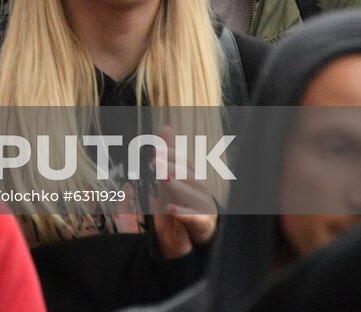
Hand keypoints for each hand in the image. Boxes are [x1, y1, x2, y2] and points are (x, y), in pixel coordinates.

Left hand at [149, 128, 217, 259]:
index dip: (172, 155)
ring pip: (192, 194)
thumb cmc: (183, 200)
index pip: (184, 162)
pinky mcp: (204, 224)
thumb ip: (169, 154)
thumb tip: (165, 126)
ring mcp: (204, 206)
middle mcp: (201, 189)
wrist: (194, 234)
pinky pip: (195, 218)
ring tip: (162, 178)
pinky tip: (171, 209)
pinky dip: (185, 213)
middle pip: (188, 176)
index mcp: (193, 176)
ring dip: (177, 186)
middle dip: (173, 167)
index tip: (156, 149)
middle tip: (155, 161)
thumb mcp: (172, 177)